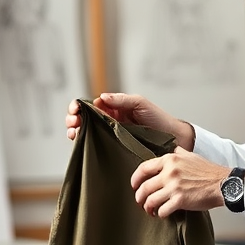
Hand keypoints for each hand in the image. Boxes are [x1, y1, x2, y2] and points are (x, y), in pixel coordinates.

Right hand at [66, 93, 193, 148]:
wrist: (171, 138)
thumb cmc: (158, 119)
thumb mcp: (140, 104)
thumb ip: (121, 100)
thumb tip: (101, 97)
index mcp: (114, 107)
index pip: (91, 105)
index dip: (80, 106)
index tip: (76, 109)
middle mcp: (110, 120)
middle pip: (85, 118)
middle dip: (74, 118)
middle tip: (73, 122)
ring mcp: (110, 134)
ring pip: (87, 131)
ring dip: (75, 130)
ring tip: (74, 132)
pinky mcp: (113, 147)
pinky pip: (95, 144)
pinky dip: (84, 142)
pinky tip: (80, 141)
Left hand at [131, 148, 229, 217]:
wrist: (223, 183)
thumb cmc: (209, 171)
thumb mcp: (191, 155)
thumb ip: (179, 152)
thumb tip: (172, 149)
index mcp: (170, 160)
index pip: (144, 168)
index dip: (135, 179)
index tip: (134, 185)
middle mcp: (169, 172)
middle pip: (144, 187)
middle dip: (139, 197)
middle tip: (141, 202)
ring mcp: (174, 187)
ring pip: (150, 200)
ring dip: (148, 208)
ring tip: (150, 210)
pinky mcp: (180, 200)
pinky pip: (162, 210)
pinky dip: (160, 214)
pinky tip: (162, 214)